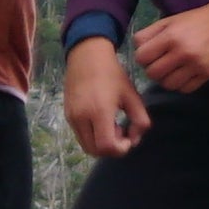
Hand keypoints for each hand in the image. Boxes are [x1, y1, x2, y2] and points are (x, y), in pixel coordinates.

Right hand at [61, 39, 148, 158]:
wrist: (87, 57)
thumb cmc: (113, 75)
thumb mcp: (133, 96)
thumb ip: (140, 120)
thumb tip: (135, 138)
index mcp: (99, 111)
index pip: (107, 146)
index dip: (121, 149)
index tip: (129, 137)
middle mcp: (81, 117)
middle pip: (95, 151)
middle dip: (112, 149)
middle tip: (122, 132)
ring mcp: (72, 117)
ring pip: (86, 146)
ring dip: (102, 144)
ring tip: (113, 126)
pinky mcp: (68, 115)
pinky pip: (80, 136)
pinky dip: (93, 137)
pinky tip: (103, 121)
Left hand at [131, 1, 208, 95]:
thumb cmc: (194, 20)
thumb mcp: (168, 21)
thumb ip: (148, 34)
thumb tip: (137, 50)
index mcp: (171, 36)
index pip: (142, 58)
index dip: (143, 56)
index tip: (150, 53)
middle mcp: (183, 53)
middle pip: (153, 74)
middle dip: (152, 69)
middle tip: (160, 62)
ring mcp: (197, 66)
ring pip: (168, 85)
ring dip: (166, 79)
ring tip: (171, 70)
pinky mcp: (208, 74)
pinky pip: (185, 89)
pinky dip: (181, 84)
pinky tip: (183, 74)